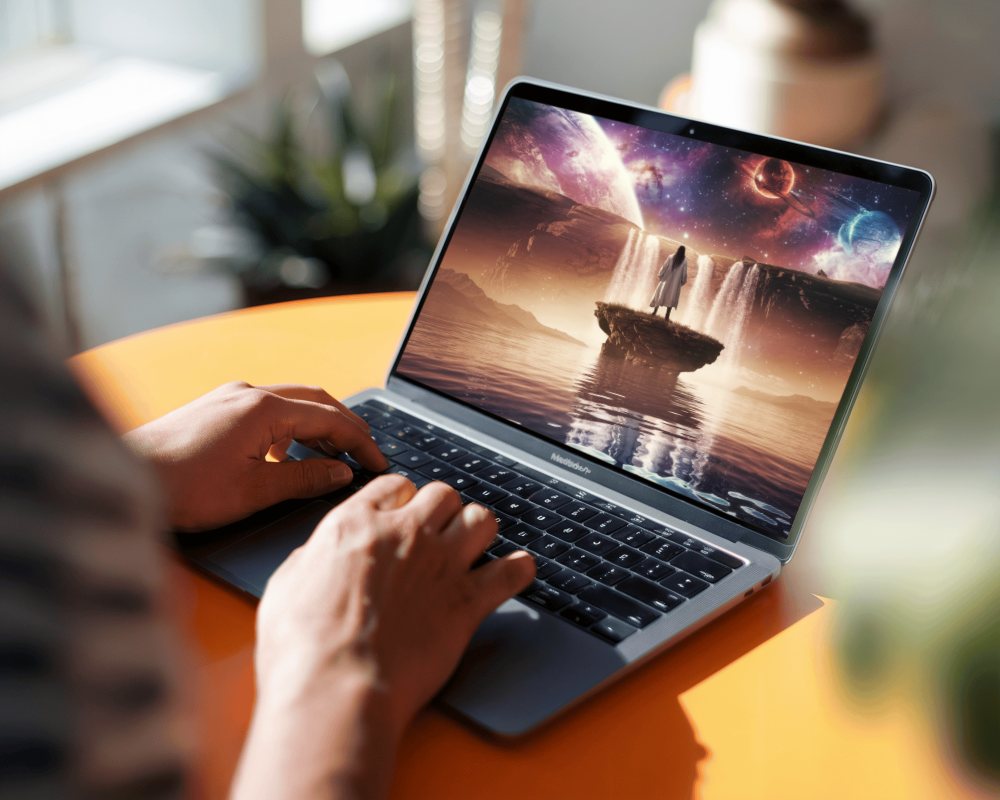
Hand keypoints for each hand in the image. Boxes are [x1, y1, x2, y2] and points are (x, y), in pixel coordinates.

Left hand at [124, 381, 387, 530]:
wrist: (123, 478)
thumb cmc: (183, 488)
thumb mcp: (254, 491)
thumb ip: (304, 479)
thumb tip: (340, 472)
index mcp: (264, 409)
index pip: (330, 418)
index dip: (360, 441)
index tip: (379, 462)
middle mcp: (248, 393)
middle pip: (315, 400)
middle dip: (345, 425)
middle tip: (366, 452)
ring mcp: (228, 398)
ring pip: (290, 403)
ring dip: (316, 425)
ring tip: (331, 457)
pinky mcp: (213, 409)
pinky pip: (265, 410)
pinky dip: (288, 428)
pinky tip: (282, 457)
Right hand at [234, 475, 535, 799]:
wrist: (337, 686)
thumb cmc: (302, 647)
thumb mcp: (285, 587)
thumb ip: (310, 560)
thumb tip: (318, 556)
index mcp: (356, 525)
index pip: (394, 486)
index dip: (400, 498)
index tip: (403, 510)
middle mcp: (404, 534)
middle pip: (443, 494)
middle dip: (442, 510)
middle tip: (438, 531)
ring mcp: (441, 564)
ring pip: (481, 519)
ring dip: (479, 530)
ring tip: (474, 546)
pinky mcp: (467, 602)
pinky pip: (511, 572)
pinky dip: (517, 571)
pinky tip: (516, 573)